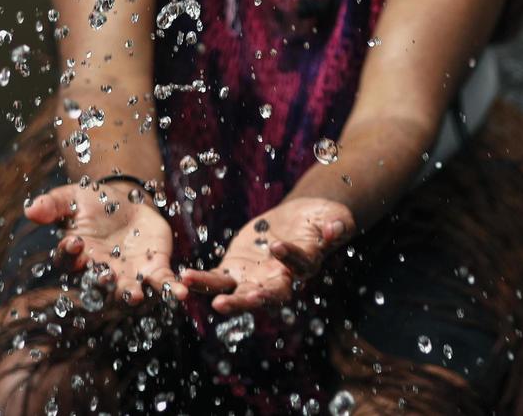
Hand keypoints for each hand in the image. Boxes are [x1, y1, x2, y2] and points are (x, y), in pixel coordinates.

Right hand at [24, 182, 187, 308]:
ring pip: (129, 291)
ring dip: (133, 294)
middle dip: (102, 282)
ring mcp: (129, 274)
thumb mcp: (73, 197)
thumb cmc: (96, 202)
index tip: (74, 241)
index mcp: (79, 255)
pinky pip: (161, 283)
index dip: (70, 253)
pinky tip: (179, 294)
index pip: (69, 260)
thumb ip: (53, 204)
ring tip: (138, 295)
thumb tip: (29, 209)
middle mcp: (102, 271)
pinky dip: (170, 289)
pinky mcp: (154, 269)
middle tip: (104, 276)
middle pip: (99, 283)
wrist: (129, 201)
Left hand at [181, 198, 353, 314]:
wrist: (301, 218)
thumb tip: (337, 228)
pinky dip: (203, 281)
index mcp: (305, 269)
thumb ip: (337, 225)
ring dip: (219, 297)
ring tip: (201, 293)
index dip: (291, 259)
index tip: (279, 247)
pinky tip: (185, 277)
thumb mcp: (334, 218)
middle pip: (265, 297)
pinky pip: (217, 280)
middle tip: (227, 304)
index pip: (299, 268)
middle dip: (246, 302)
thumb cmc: (323, 219)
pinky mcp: (236, 270)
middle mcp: (279, 282)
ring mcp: (255, 279)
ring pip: (237, 294)